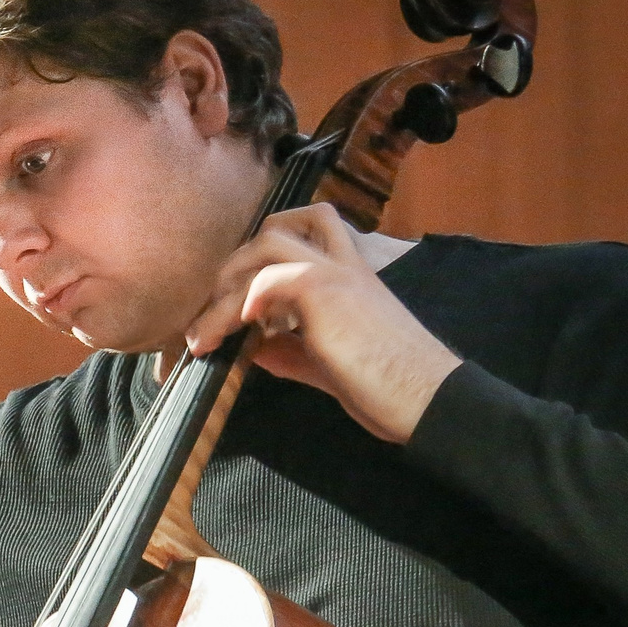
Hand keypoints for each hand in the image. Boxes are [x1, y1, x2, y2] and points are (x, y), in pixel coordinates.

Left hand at [183, 203, 461, 443]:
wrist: (422, 396)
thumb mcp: (319, 360)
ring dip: (225, 290)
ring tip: (205, 334)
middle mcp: (340, 262)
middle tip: (208, 317)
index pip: (295, 237)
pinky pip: (268, 277)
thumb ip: (282, 347)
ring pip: (264, 247)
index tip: (227, 310)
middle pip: (274, 230)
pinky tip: (240, 330)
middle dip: (231, 269)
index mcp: (343, 274)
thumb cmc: (379, 382)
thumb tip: (244, 346)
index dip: (253, 263)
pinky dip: (243, 302)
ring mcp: (335, 270)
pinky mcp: (325, 289)